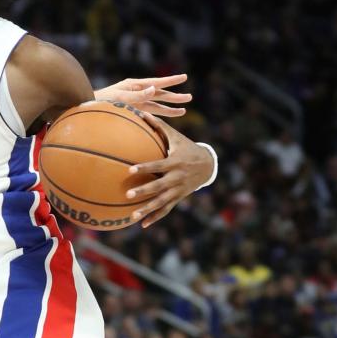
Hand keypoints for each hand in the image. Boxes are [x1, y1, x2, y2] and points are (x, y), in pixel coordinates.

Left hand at [95, 73, 192, 117]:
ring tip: (183, 110)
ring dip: (170, 108)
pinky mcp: (132, 112)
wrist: (85, 108)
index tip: (184, 77)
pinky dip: (159, 116)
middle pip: (160, 95)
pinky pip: (149, 114)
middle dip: (174, 97)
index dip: (170, 81)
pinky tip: (166, 118)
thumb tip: (155, 89)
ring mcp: (135, 103)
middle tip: (189, 98)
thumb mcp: (118, 97)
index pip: (156, 82)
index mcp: (134, 85)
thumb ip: (137, 95)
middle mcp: (136, 93)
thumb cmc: (99, 101)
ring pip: (157, 105)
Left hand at [127, 111, 215, 227]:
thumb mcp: (176, 137)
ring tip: (132, 216)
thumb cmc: (187, 147)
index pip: (157, 166)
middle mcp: (176, 178)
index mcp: (174, 163)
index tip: (129, 170)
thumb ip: (159, 126)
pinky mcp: (178, 198)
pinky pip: (166, 210)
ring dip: (147, 210)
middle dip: (144, 191)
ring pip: (161, 202)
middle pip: (158, 186)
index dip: (144, 168)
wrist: (208, 164)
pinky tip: (142, 225)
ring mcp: (178, 190)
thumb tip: (142, 112)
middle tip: (128, 195)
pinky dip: (155, 217)